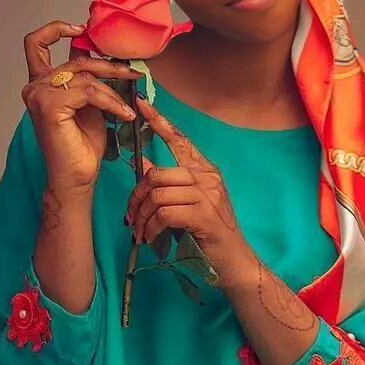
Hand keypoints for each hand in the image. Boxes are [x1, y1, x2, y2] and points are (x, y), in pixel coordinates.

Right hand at [21, 20, 142, 193]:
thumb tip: (106, 55)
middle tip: (133, 73)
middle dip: (110, 65)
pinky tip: (124, 114)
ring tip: (129, 104)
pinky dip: (112, 102)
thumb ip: (89, 79)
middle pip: (77, 60)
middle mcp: (35, 85)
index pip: (37, 43)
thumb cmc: (83, 143)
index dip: (57, 29)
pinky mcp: (49, 106)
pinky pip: (90, 92)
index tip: (82, 28)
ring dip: (114, 89)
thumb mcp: (90, 102)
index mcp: (42, 82)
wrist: (77, 175)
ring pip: (86, 76)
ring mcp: (39, 94)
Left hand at [125, 95, 257, 287]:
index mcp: (204, 170)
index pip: (179, 139)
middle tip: (131, 217)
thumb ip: (171, 182)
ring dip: (142, 217)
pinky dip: (152, 228)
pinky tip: (151, 238)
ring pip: (157, 194)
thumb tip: (142, 163)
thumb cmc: (209, 231)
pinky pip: (164, 213)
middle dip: (136, 197)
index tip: (141, 104)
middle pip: (157, 173)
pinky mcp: (204, 215)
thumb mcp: (191, 201)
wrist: (233, 260)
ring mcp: (207, 195)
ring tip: (141, 232)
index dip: (159, 121)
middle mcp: (207, 177)